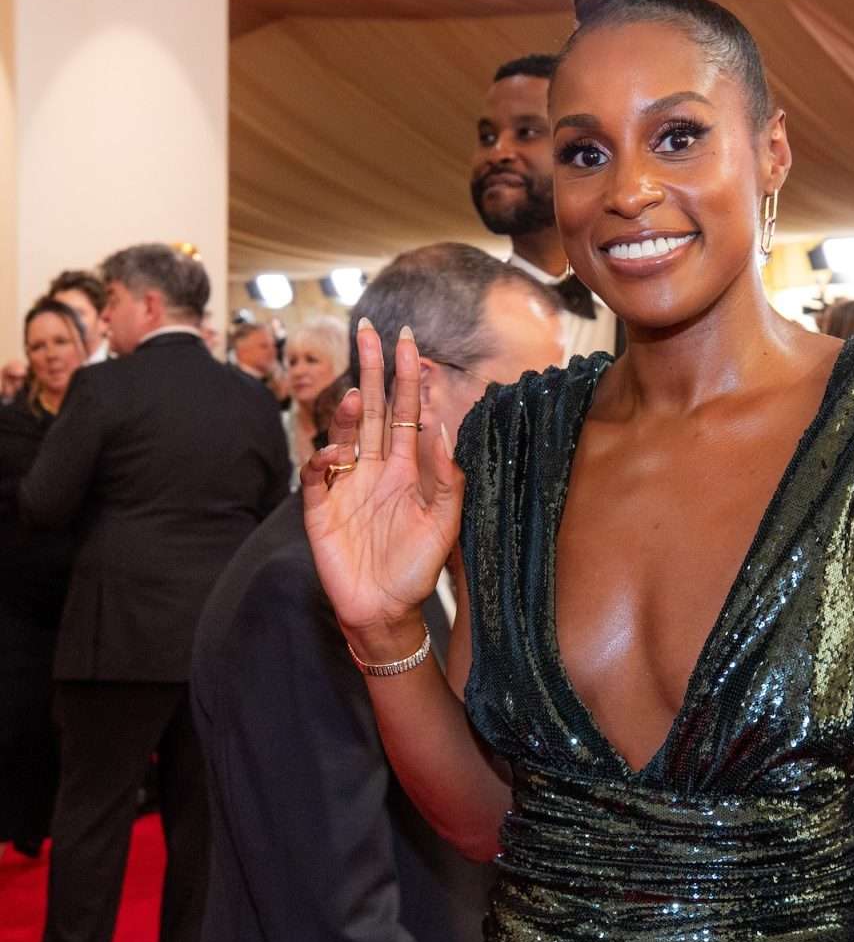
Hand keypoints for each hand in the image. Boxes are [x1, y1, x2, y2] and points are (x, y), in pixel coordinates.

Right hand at [302, 320, 462, 655]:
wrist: (385, 612)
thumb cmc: (416, 569)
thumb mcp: (444, 524)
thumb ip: (448, 479)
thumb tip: (445, 429)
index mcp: (406, 468)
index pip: (405, 412)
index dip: (408, 379)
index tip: (411, 343)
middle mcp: (374, 468)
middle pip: (371, 408)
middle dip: (371, 370)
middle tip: (369, 330)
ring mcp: (346, 485)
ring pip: (343, 434)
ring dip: (346, 412)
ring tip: (353, 393)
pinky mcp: (321, 508)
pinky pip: (318, 474)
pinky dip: (323, 460)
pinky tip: (335, 454)